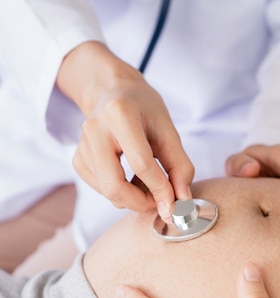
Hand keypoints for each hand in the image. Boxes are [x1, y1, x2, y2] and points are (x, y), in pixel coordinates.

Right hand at [57, 41, 193, 218]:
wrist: (112, 91)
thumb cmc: (144, 109)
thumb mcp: (169, 131)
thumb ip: (180, 166)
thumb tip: (183, 200)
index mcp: (120, 115)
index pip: (141, 163)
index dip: (160, 189)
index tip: (175, 205)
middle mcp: (95, 129)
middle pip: (114, 186)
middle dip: (141, 203)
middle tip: (161, 202)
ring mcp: (82, 146)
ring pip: (108, 191)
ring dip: (134, 199)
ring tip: (151, 184)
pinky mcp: (78, 159)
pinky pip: (101, 189)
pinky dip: (121, 193)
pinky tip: (133, 179)